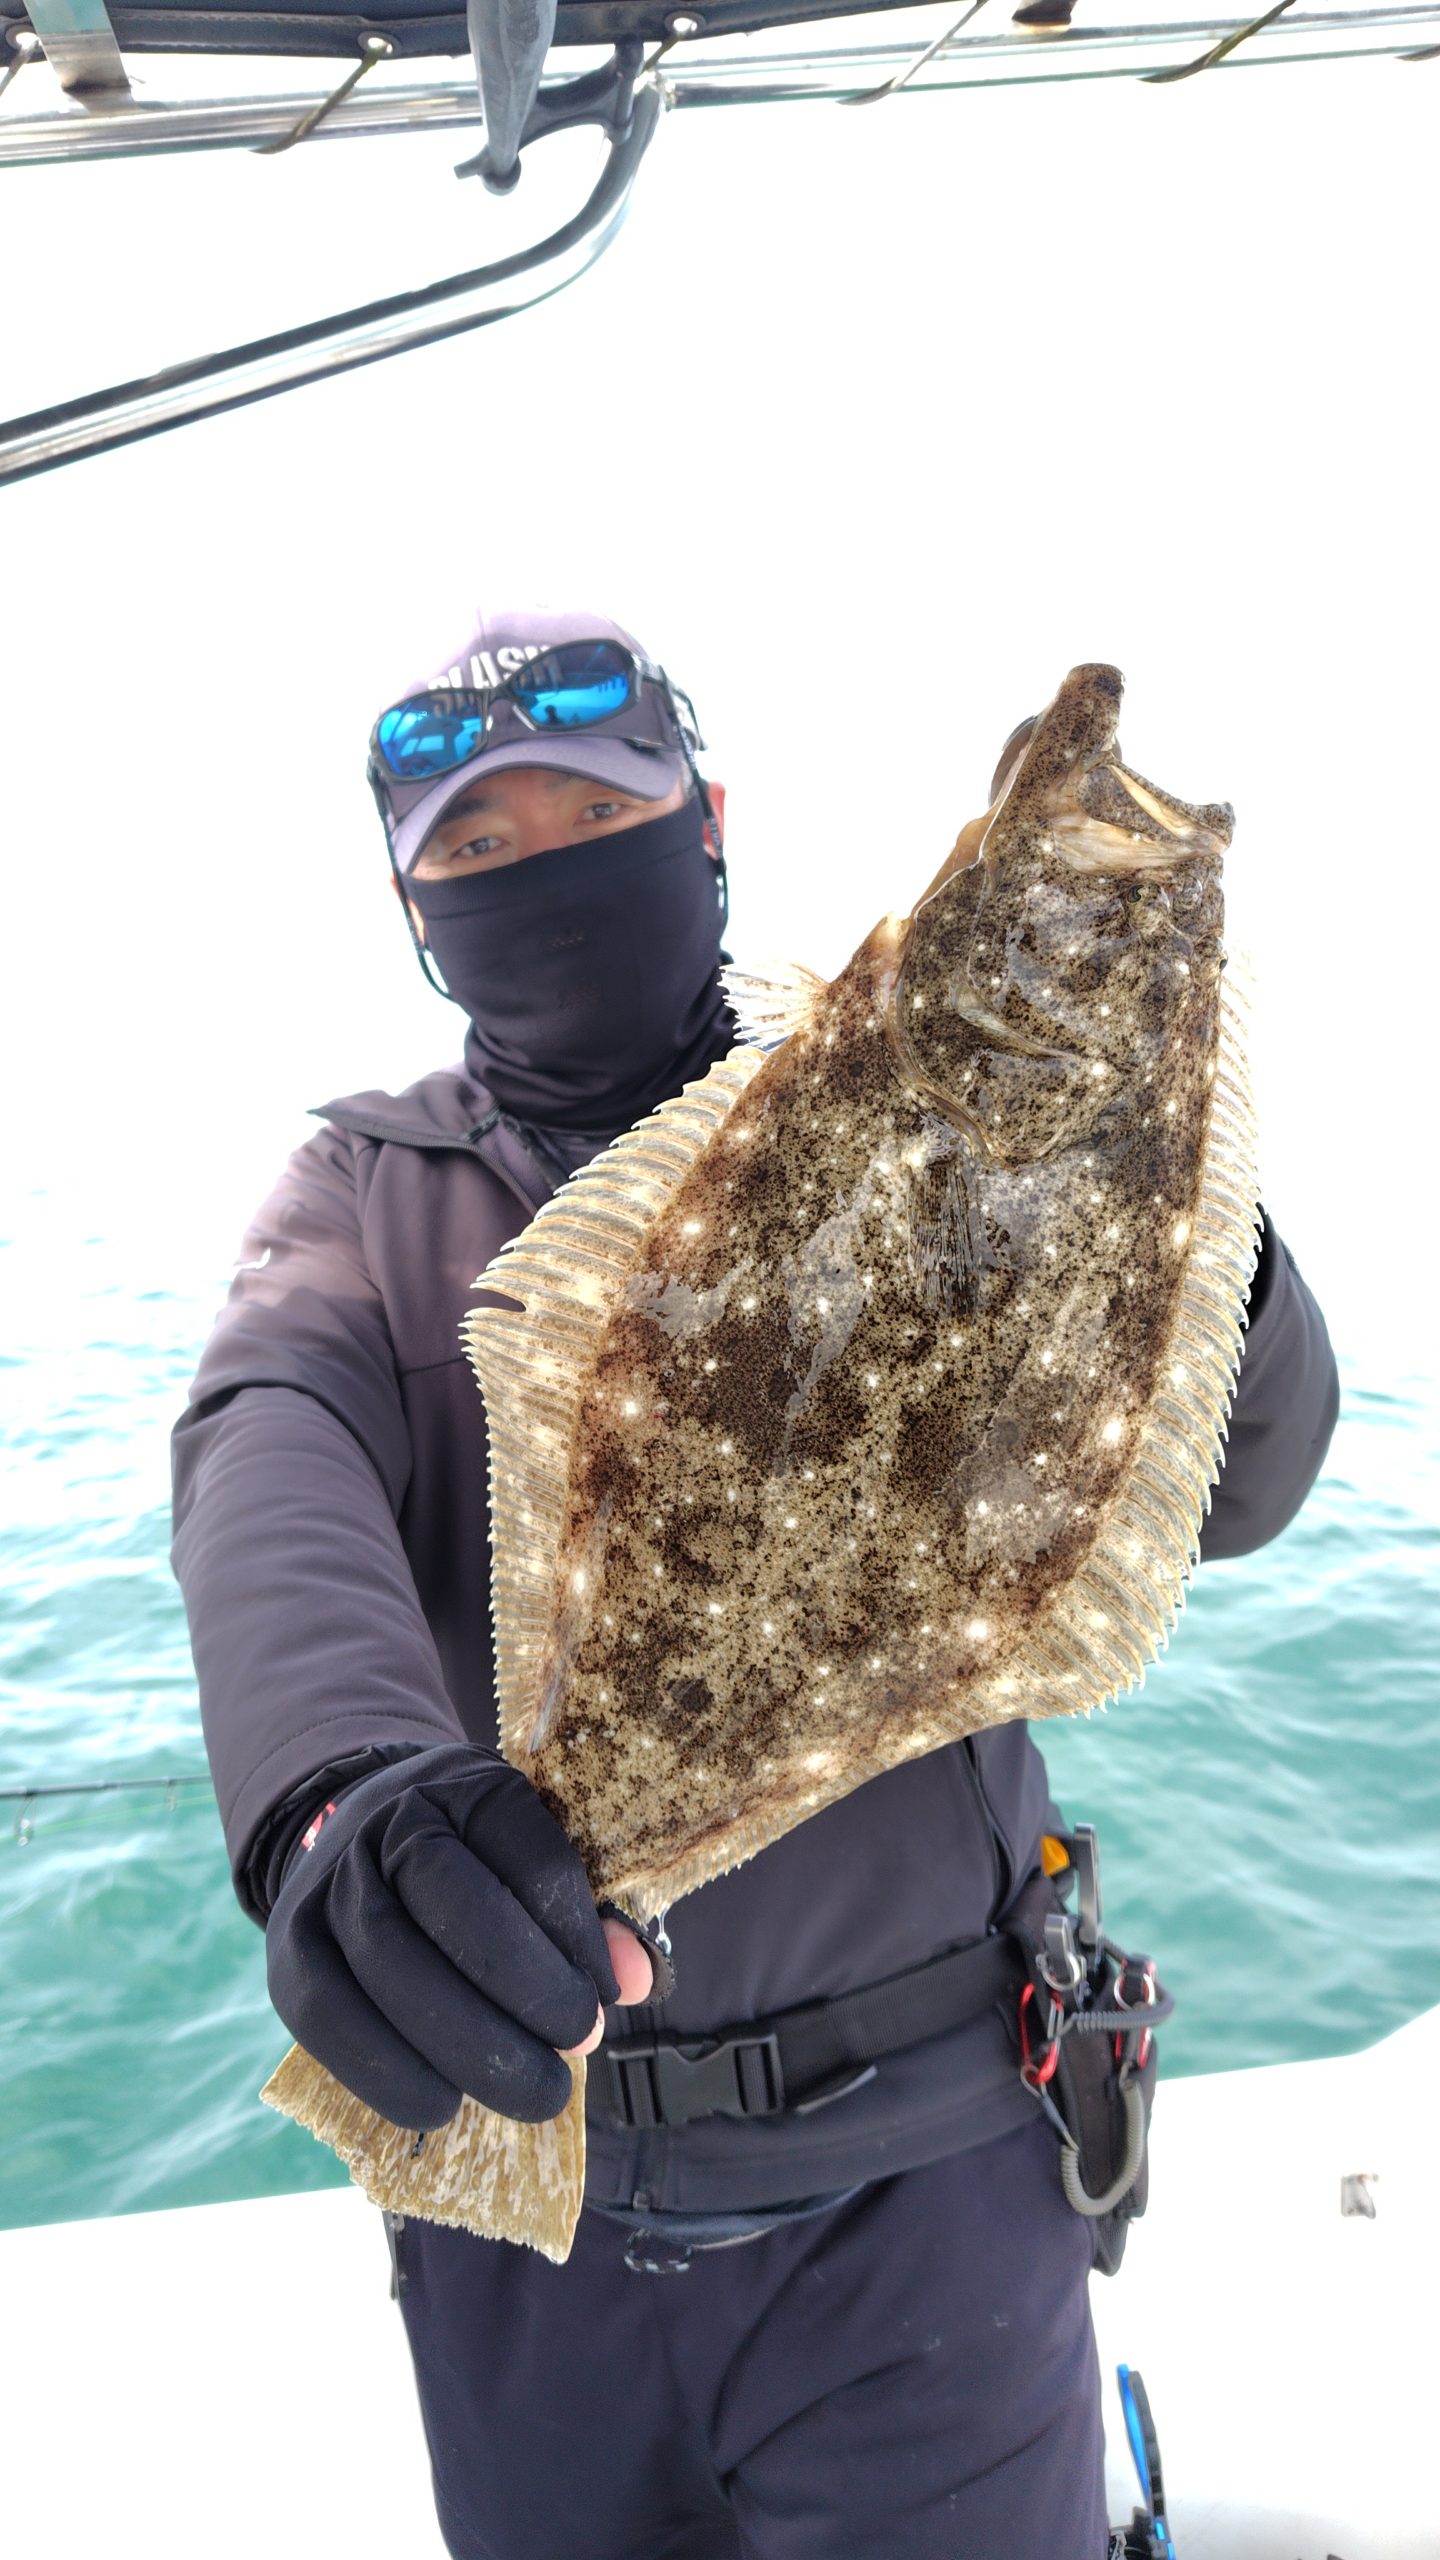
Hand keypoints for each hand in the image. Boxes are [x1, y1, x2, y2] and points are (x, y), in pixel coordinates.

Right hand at [265, 1743, 652, 2131]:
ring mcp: (328, 1883)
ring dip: (467, 2045)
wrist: (353, 1837)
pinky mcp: (288, 1949)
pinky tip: (444, 2104)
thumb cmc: (470, 1864)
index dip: (575, 1933)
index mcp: (467, 1786)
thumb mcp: (532, 1863)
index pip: (529, 1853)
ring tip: (533, 2092)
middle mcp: (388, 1822)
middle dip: (527, 1990)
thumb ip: (588, 1919)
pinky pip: (329, 2017)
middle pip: (454, 1905)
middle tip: (579, 2047)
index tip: (610, 1994)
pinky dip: (388, 2072)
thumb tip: (637, 1980)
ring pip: (389, 1964)